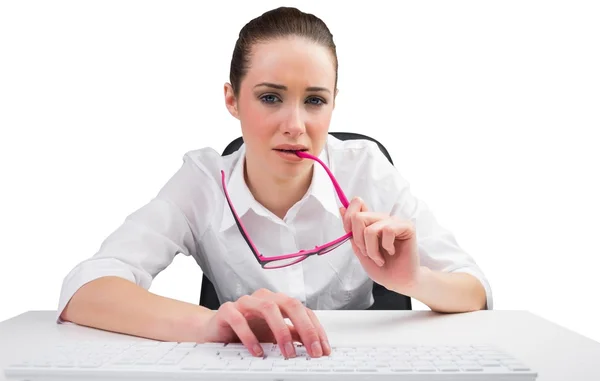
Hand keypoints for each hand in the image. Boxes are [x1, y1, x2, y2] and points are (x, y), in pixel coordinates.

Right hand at [199, 288, 330, 357]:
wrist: (216, 328)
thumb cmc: (248, 329)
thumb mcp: (274, 334)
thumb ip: (294, 335)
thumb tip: (315, 346)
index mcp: (279, 302)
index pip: (303, 310)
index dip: (316, 329)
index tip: (323, 349)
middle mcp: (264, 298)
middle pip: (291, 304)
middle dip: (305, 328)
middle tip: (312, 350)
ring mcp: (246, 302)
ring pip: (268, 307)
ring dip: (282, 331)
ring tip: (288, 353)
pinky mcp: (228, 310)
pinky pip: (240, 320)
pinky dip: (250, 336)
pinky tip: (257, 352)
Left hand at [340, 197, 420, 292]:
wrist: (397, 281)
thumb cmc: (381, 267)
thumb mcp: (359, 250)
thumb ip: (351, 231)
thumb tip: (341, 208)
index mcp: (370, 221)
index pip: (356, 203)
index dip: (348, 218)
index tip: (350, 235)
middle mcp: (381, 218)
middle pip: (358, 217)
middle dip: (358, 241)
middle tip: (368, 254)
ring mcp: (394, 221)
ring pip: (370, 229)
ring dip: (372, 249)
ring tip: (379, 258)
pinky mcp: (406, 226)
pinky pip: (388, 230)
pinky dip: (386, 246)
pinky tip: (392, 252)